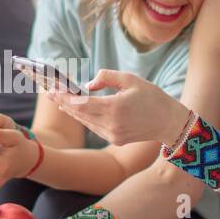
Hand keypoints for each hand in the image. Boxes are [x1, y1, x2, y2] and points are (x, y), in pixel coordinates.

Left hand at [48, 68, 189, 146]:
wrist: (169, 122)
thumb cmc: (152, 97)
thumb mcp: (131, 79)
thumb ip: (107, 78)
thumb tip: (87, 85)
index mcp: (115, 108)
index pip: (82, 103)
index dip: (65, 97)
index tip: (52, 90)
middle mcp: (111, 125)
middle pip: (80, 114)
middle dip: (63, 103)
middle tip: (50, 92)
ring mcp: (113, 135)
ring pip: (85, 122)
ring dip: (71, 111)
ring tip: (58, 100)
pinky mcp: (115, 140)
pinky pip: (94, 128)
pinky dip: (84, 118)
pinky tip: (75, 110)